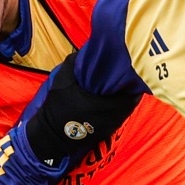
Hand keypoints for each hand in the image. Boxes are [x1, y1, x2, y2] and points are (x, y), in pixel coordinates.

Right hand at [24, 54, 140, 166]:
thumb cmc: (56, 107)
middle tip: (130, 79)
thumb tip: (84, 50)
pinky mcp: (106, 132)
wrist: (51, 134)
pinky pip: (119, 118)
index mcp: (99, 105)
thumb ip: (74, 63)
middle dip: (132, 91)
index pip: (128, 96)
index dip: (133, 84)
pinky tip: (115, 100)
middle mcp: (108, 117)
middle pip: (131, 104)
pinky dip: (120, 109)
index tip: (131, 72)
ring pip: (126, 112)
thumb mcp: (61, 80)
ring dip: (127, 100)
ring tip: (124, 88)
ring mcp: (108, 127)